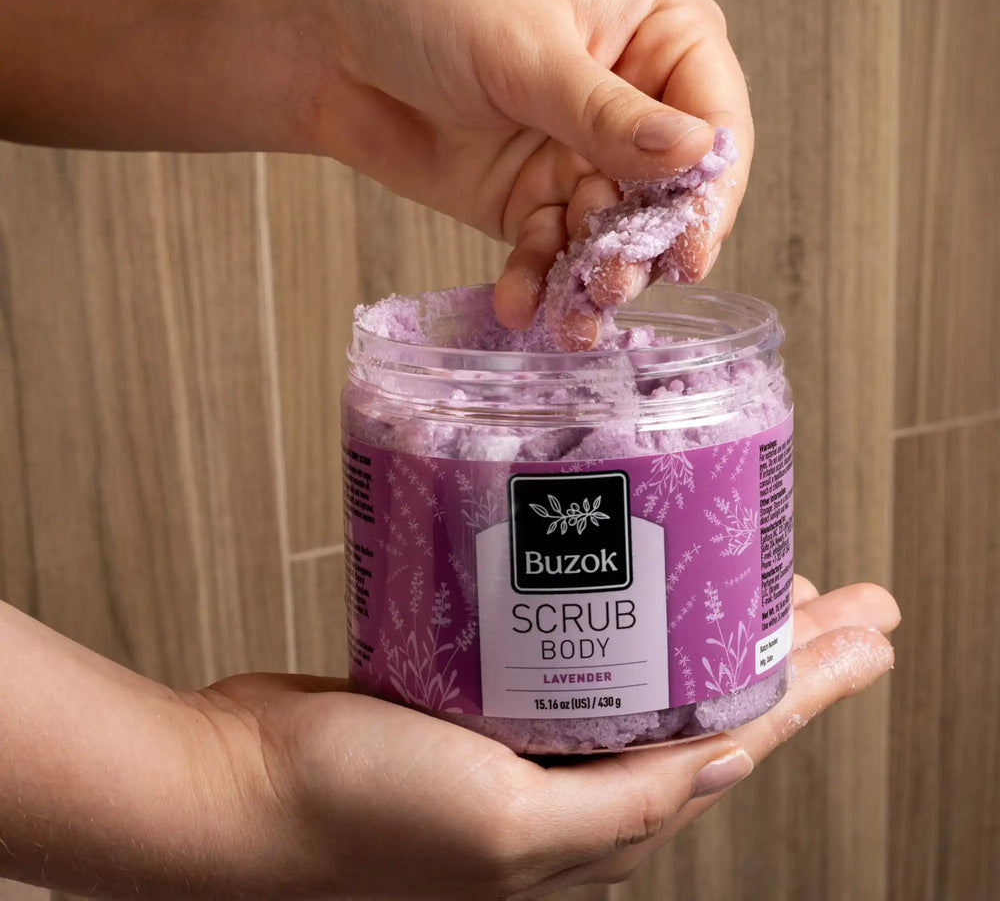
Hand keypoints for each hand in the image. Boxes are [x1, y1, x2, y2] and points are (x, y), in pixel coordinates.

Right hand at [200, 576, 895, 898]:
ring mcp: (524, 731)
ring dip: (702, 620)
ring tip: (751, 571)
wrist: (243, 788)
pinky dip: (613, 611)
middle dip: (780, 646)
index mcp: (593, 823)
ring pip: (641, 666)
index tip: (868, 633)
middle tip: (836, 591)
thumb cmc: (359, 817)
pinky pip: (569, 646)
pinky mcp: (476, 688)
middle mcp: (572, 781)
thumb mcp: (503, 830)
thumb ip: (619, 807)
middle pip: (703, 698)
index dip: (812, 684)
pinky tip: (630, 574)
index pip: (736, 740)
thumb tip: (728, 771)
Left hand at [307, 0, 752, 333]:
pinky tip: (520, 305)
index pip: (716, 121)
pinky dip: (536, 283)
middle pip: (667, 194)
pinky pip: (548, 253)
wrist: (329, 36)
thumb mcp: (528, 52)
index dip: (709, 191)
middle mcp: (631, 103)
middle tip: (616, 282)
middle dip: (643, 245)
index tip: (690, 245)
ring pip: (610, 236)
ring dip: (592, 279)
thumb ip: (608, 114)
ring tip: (574, 316)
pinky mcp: (529, 202)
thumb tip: (696, 155)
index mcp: (660, 35)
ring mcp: (579, 157)